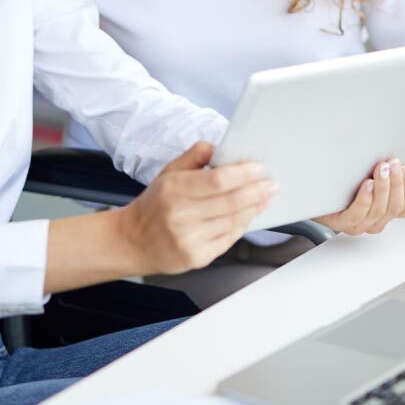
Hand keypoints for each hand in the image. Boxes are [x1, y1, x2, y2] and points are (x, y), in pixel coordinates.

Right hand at [117, 142, 275, 274]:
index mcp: (174, 190)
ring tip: (265, 197)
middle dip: (257, 191)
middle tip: (271, 184)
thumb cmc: (154, 206)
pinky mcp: (197, 257)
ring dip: (254, 208)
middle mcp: (181, 215)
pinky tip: (248, 215)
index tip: (259, 168)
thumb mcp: (168, 173)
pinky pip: (229, 239)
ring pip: (234, 221)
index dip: (243, 174)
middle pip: (231, 202)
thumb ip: (194, 156)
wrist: (133, 241)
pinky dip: (242, 225)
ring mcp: (189, 239)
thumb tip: (220, 147)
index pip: (217, 180)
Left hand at [315, 157, 404, 234]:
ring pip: (379, 210)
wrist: (314, 188)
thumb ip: (400, 184)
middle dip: (396, 183)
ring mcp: (358, 224)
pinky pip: (357, 214)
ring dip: (383, 187)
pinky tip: (367, 184)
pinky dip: (365, 198)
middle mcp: (375, 221)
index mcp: (386, 212)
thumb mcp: (379, 178)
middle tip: (394, 164)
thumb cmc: (348, 181)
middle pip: (395, 207)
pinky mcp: (340, 222)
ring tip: (381, 168)